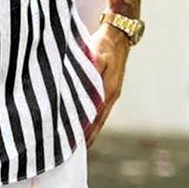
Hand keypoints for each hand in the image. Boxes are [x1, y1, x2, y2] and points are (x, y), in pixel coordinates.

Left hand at [84, 22, 130, 148]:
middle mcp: (111, 95)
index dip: (84, 133)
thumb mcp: (97, 54)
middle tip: (69, 153)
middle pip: (97, 123)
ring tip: (73, 146)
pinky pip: (98, 110)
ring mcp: (111, 92)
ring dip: (87, 131)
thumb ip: (90, 70)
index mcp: (108, 90)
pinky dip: (90, 120)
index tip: (72, 146)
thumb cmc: (105, 43)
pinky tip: (82, 125)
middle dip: (85, 138)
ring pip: (98, 118)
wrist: (119, 34)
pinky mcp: (108, 88)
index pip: (95, 119)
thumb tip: (84, 87)